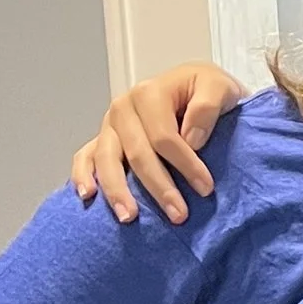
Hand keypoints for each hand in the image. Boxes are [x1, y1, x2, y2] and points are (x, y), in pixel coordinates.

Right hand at [71, 62, 248, 224]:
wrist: (193, 86)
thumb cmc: (206, 89)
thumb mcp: (220, 87)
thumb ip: (208, 107)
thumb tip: (190, 140)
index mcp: (149, 93)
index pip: (164, 136)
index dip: (185, 165)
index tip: (206, 188)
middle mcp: (123, 108)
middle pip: (137, 153)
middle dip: (158, 187)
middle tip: (179, 215)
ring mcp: (110, 125)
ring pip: (107, 160)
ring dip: (117, 191)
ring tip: (129, 217)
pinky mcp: (102, 139)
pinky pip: (85, 157)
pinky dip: (82, 176)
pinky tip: (87, 197)